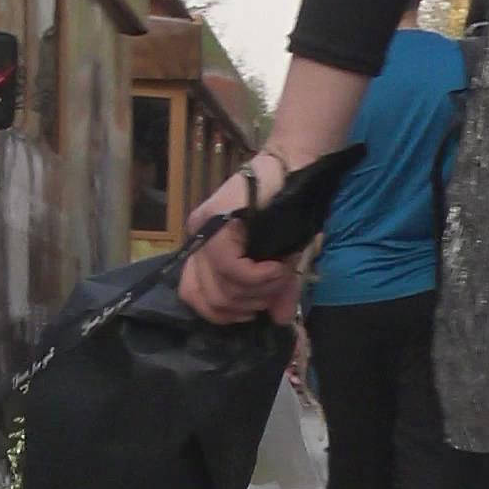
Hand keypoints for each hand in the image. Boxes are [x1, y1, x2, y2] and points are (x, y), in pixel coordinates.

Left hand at [177, 151, 302, 328]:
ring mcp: (204, 231)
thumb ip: (275, 291)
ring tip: (281, 274)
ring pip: (224, 290)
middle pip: (209, 300)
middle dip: (247, 306)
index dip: (223, 314)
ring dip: (260, 291)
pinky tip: (279, 267)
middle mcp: (197, 241)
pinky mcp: (216, 223)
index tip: (254, 309)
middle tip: (273, 291)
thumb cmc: (287, 212)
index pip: (194, 297)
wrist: (294, 168)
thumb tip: (279, 320)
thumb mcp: (280, 261)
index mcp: (204, 251)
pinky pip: (234, 271)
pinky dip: (261, 277)